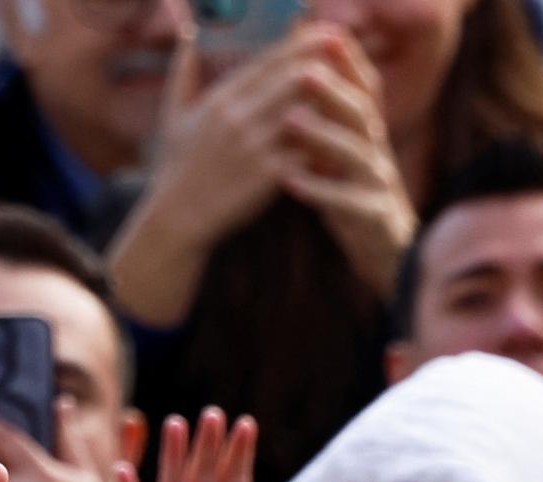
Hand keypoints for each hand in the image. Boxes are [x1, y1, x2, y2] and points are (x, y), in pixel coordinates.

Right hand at [109, 25, 381, 325]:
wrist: (177, 218)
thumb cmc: (177, 168)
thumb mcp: (172, 117)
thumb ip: (182, 73)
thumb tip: (187, 35)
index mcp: (220, 99)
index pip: (270, 58)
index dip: (303, 41)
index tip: (326, 31)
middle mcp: (238, 117)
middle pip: (297, 75)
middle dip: (327, 62)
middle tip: (347, 57)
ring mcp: (255, 145)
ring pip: (310, 107)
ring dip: (332, 99)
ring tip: (349, 93)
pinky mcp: (269, 173)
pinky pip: (310, 146)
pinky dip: (327, 138)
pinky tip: (340, 134)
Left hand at [277, 30, 415, 297]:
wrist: (384, 254)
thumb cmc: (350, 200)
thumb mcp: (336, 158)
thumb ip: (321, 125)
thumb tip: (293, 84)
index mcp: (365, 134)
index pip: (360, 89)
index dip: (345, 62)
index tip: (320, 34)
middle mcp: (376, 151)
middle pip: (359, 113)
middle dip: (333, 89)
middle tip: (302, 69)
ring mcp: (378, 183)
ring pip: (356, 153)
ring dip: (323, 134)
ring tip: (291, 119)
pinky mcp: (373, 217)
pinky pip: (347, 202)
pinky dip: (319, 190)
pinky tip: (289, 180)